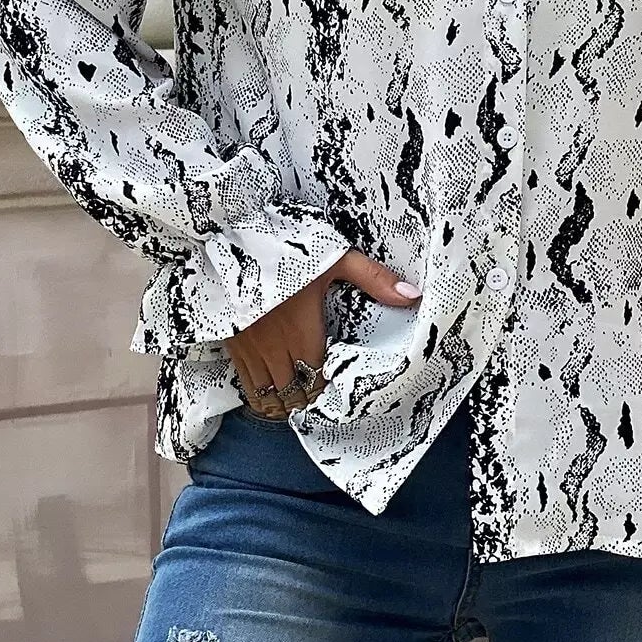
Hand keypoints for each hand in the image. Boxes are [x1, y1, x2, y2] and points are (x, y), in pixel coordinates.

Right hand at [223, 250, 420, 419]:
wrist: (231, 238)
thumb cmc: (286, 248)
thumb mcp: (334, 258)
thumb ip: (373, 279)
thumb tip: (412, 296)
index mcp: (303, 332)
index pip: (316, 379)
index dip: (324, 388)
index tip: (331, 387)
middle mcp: (275, 348)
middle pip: (291, 392)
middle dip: (303, 398)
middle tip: (313, 397)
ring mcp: (249, 347)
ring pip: (266, 393)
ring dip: (280, 401)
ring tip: (291, 403)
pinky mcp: (230, 341)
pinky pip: (244, 381)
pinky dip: (256, 393)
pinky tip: (265, 393)